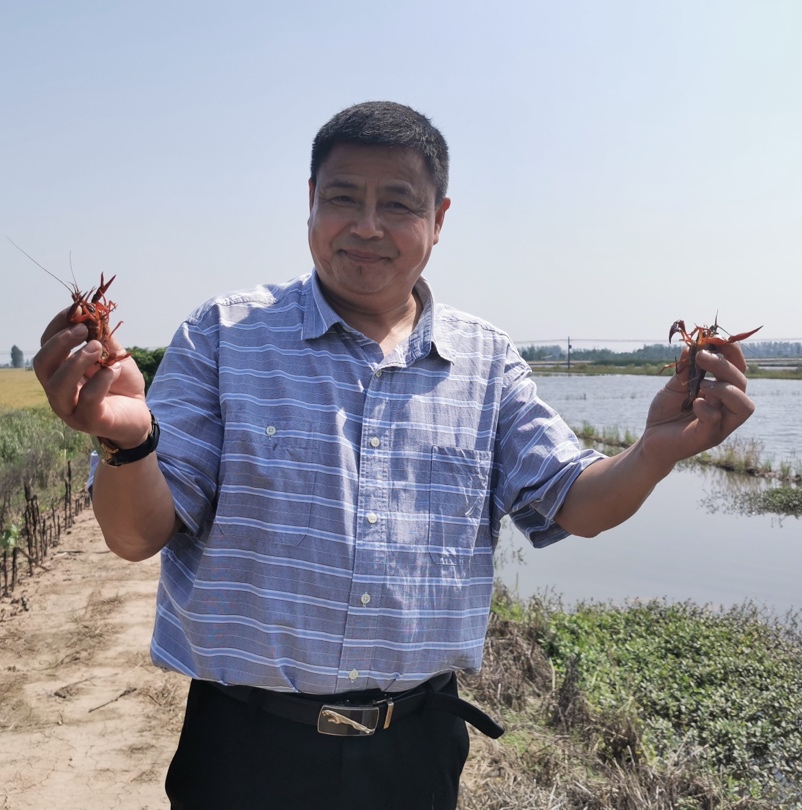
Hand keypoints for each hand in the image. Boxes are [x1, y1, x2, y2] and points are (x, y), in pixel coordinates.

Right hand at [33, 308, 150, 447]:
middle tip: (83, 329)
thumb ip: (102, 338)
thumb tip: (93, 312)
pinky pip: (88, 400)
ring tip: (97, 347)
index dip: (57, 326)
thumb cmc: (121, 384)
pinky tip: (113, 371)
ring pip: (59, 385)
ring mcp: (71, 409)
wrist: (140, 414)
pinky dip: (101, 381)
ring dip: (76, 361)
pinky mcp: (90, 421)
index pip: (46, 346)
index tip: (75, 309)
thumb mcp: (113, 356)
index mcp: (59, 372)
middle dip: (60, 343)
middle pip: (42, 365)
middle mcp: (58, 391)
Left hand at [643, 342, 755, 463]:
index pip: (737, 370)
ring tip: (702, 384)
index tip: (716, 338)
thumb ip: (685, 370)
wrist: (650, 440)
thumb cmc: (666, 413)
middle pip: (741, 383)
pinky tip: (695, 403)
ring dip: (725, 389)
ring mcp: (720, 425)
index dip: (732, 353)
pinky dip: (708, 410)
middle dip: (724, 365)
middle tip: (702, 356)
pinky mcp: (707, 437)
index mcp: (721, 392)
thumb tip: (692, 347)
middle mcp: (726, 408)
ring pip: (744, 406)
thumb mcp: (674, 387)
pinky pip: (717, 423)